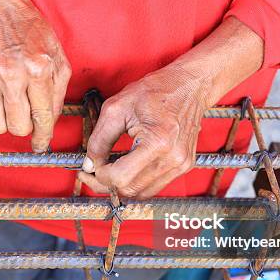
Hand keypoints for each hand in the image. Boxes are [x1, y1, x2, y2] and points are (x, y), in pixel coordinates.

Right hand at [0, 3, 70, 151]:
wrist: (2, 12)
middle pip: (17, 128)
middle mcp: (11, 73)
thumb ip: (56, 96)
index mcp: (38, 69)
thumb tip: (47, 127)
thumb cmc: (34, 37)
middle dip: (25, 127)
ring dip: (5, 122)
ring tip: (12, 107)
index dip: (43, 137)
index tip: (41, 144)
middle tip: (27, 116)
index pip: (41, 118)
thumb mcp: (59, 62)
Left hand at [79, 17, 263, 198]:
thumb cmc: (154, 91)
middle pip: (130, 190)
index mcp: (158, 142)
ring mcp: (181, 165)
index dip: (99, 175)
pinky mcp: (184, 166)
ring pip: (141, 193)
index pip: (120, 177)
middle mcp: (173, 158)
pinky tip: (126, 168)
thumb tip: (89, 165)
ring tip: (108, 171)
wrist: (189, 86)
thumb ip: (99, 140)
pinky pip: (154, 186)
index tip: (89, 167)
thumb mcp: (116, 108)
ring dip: (121, 186)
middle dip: (106, 184)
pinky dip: (136, 182)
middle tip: (92, 172)